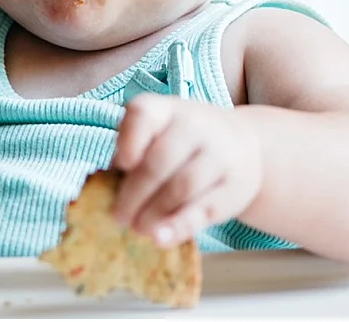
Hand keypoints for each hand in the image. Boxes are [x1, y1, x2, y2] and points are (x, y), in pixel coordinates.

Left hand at [110, 93, 262, 247]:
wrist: (245, 143)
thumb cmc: (183, 141)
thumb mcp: (159, 132)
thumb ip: (131, 151)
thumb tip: (103, 185)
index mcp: (167, 109)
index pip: (143, 115)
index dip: (129, 140)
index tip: (122, 165)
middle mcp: (195, 125)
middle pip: (158, 162)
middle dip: (134, 193)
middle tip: (118, 217)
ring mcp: (220, 155)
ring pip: (181, 188)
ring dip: (153, 213)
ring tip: (137, 228)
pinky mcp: (235, 187)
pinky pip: (204, 209)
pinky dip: (179, 227)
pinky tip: (161, 238)